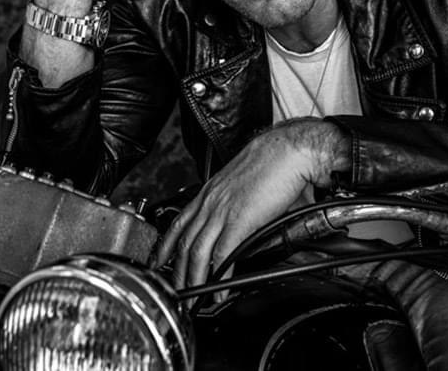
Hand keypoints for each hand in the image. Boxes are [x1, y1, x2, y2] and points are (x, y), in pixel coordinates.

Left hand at [154, 118, 344, 289]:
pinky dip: (220, 274)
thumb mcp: (244, 184)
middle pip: (184, 242)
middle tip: (175, 290)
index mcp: (210, 192)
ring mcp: (223, 211)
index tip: (159, 261)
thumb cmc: (272, 163)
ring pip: (198, 252)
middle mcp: (211, 201)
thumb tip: (241, 227)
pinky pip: (223, 253)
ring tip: (195, 296)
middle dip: (176, 271)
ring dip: (194, 278)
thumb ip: (236, 206)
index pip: (179, 223)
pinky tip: (220, 287)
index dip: (165, 245)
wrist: (289, 150)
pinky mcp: (240, 220)